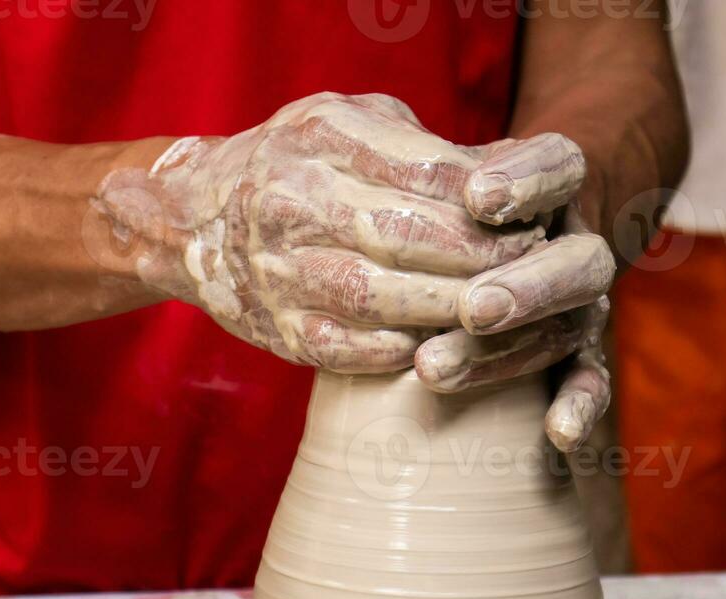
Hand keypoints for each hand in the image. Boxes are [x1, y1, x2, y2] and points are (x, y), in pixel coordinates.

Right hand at [92, 93, 548, 372]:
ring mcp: (281, 271)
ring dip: (452, 310)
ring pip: (384, 299)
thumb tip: (512, 173)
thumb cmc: (294, 163)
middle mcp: (294, 202)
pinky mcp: (280, 330)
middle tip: (533, 271)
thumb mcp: (348, 122)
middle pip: (411, 237)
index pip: (427, 173)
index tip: (534, 218)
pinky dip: (403, 349)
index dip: (489, 202)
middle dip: (483, 259)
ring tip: (498, 311)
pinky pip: (350, 348)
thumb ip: (421, 145)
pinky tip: (440, 345)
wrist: (192, 221)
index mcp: (322, 140)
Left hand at [413, 137, 616, 451]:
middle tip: (475, 306)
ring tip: (435, 367)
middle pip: (576, 261)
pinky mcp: (575, 349)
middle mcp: (578, 240)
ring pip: (565, 327)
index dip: (528, 181)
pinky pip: (586, 379)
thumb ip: (429, 159)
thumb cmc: (464, 184)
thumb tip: (371, 158)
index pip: (561, 166)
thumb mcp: (449, 155)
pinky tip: (559, 434)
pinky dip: (577, 405)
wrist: (523, 213)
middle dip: (525, 286)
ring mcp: (580, 299)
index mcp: (560, 180)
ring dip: (508, 352)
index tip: (481, 196)